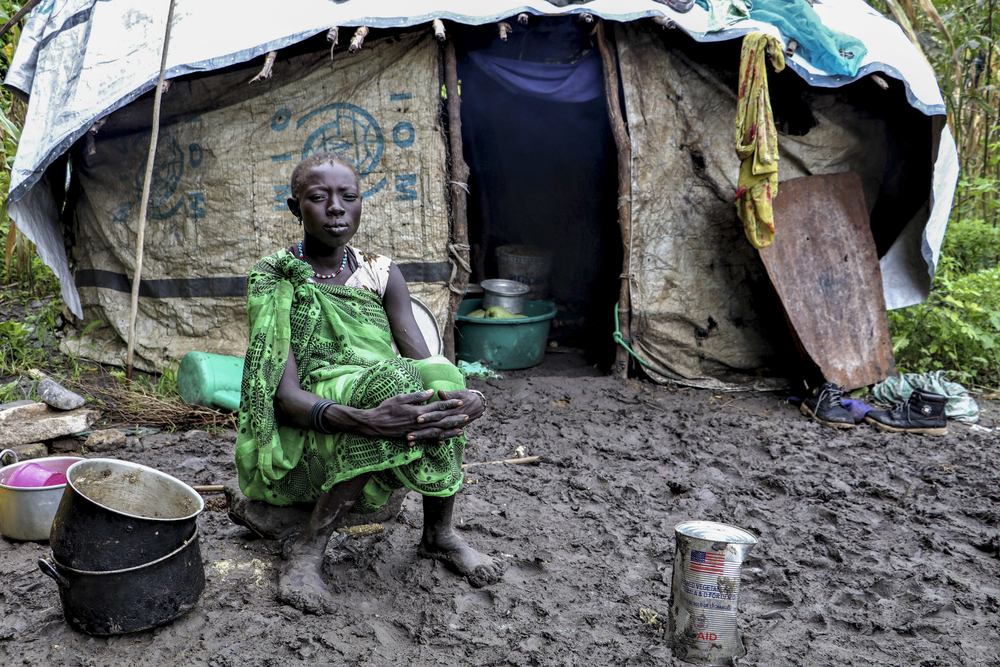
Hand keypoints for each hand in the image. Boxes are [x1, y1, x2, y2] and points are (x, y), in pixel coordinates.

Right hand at [353, 389, 470, 442]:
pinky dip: (437, 440)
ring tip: (461, 430)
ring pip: (436, 432)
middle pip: (441, 421)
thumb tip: (431, 392)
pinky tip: (444, 441)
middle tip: (467, 416)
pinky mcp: (412, 437)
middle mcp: (419, 423)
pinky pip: (427, 440)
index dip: (449, 403)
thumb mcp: (400, 398)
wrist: (374, 424)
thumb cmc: (386, 408)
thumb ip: (417, 396)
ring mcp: (416, 432)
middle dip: (454, 418)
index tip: (460, 401)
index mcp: (418, 411)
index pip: (437, 407)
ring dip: (449, 431)